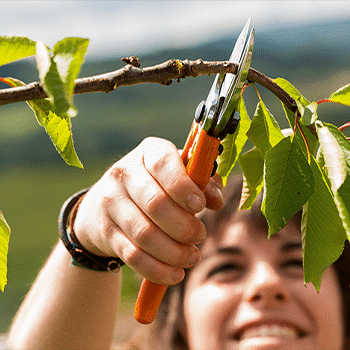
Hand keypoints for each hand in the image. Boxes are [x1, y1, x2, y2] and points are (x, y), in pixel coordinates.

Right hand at [73, 137, 223, 284]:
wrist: (105, 202)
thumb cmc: (155, 185)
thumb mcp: (178, 174)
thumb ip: (203, 182)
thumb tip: (216, 201)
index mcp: (148, 153)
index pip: (163, 165)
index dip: (184, 187)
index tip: (200, 206)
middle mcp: (125, 174)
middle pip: (156, 204)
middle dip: (184, 226)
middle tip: (199, 235)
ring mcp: (111, 203)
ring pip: (145, 234)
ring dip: (174, 252)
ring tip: (192, 257)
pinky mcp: (106, 231)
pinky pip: (133, 256)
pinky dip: (157, 269)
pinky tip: (175, 273)